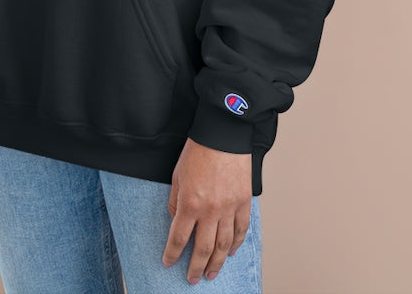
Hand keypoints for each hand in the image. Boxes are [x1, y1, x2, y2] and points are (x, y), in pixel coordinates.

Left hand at [163, 139, 251, 283]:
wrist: (222, 133)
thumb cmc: (198, 150)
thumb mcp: (177, 175)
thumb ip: (176, 201)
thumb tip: (177, 219)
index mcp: (190, 203)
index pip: (178, 238)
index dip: (172, 253)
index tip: (168, 263)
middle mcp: (210, 210)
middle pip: (202, 248)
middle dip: (195, 267)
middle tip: (192, 279)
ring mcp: (229, 208)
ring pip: (224, 245)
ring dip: (217, 262)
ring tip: (212, 273)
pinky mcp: (243, 202)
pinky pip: (241, 229)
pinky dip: (237, 243)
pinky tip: (232, 252)